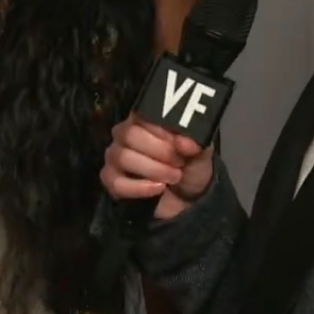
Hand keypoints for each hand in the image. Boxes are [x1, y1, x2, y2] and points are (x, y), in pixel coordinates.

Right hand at [100, 113, 214, 219]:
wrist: (189, 198)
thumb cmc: (191, 166)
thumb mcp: (201, 151)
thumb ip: (196, 142)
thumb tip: (186, 142)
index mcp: (145, 120)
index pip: (141, 114)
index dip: (161, 129)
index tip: (179, 143)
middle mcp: (125, 134)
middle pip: (129, 134)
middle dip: (159, 151)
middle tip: (179, 162)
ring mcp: (115, 157)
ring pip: (123, 157)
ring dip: (153, 169)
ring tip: (174, 177)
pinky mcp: (112, 180)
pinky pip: (116, 181)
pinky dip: (139, 187)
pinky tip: (158, 188)